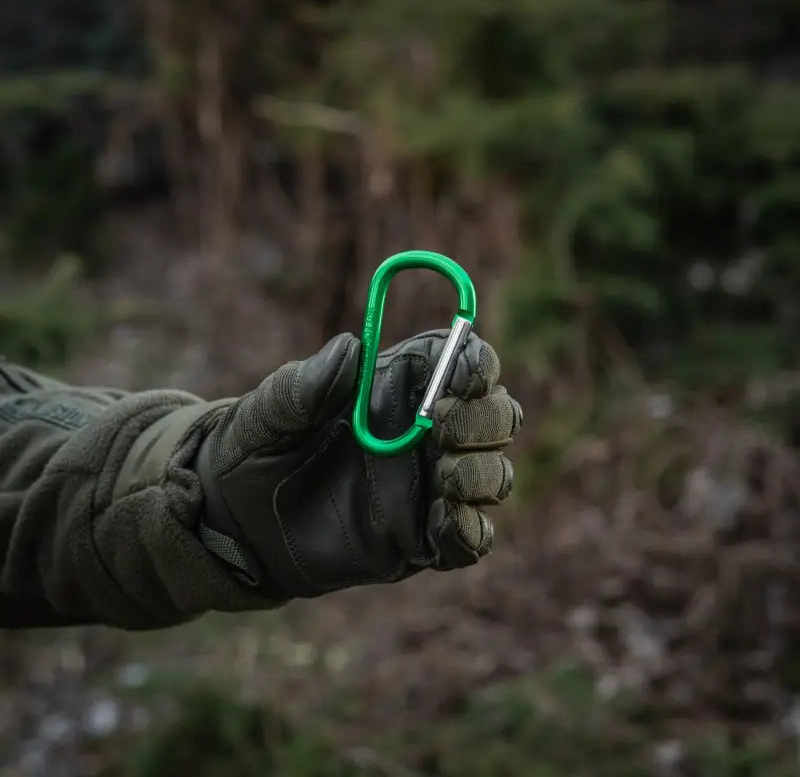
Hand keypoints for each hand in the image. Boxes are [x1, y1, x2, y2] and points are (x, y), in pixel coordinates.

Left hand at [195, 330, 521, 599]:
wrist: (232, 521)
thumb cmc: (253, 448)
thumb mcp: (267, 411)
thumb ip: (305, 383)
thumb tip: (350, 348)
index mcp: (394, 387)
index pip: (459, 361)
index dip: (477, 363)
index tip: (468, 375)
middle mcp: (422, 434)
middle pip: (492, 416)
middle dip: (487, 419)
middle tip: (446, 429)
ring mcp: (424, 487)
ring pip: (491, 475)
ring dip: (484, 472)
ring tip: (446, 476)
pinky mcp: (419, 539)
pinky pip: (468, 538)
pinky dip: (472, 530)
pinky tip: (444, 521)